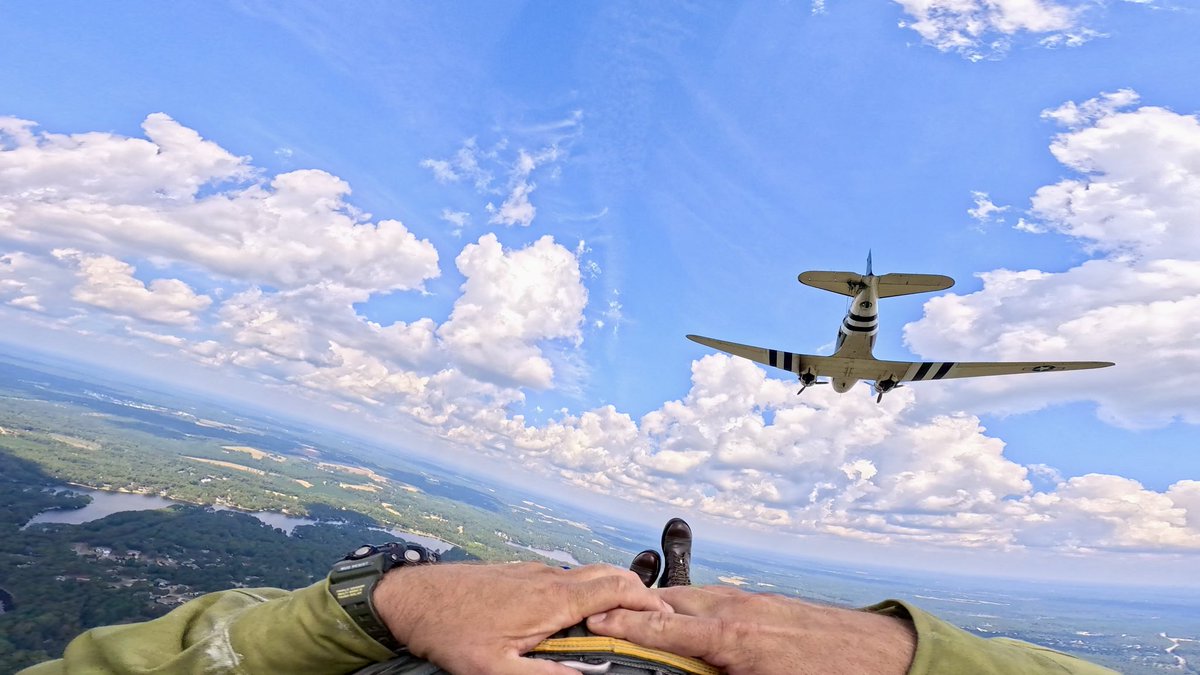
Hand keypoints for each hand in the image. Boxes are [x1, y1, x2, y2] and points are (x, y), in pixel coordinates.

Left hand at [373, 562, 672, 674]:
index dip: (647, 600)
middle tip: (653, 616)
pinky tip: (575, 613)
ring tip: (621, 617)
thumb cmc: (449, 630)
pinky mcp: (519, 573)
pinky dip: (584, 589)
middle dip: (638, 592)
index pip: (616, 588)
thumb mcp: (494, 669)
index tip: (664, 616)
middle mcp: (548, 578)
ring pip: (586, 574)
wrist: (411, 597)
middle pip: (609, 574)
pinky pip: (564, 577)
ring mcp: (534, 572)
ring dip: (611, 590)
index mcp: (552, 599)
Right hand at [587, 585, 915, 674]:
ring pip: (699, 598)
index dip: (625, 626)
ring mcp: (756, 602)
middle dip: (641, 608)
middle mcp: (740, 610)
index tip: (596, 623)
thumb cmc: (835, 674)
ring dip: (671, 609)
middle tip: (611, 619)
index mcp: (733, 637)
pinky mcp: (771, 605)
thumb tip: (683, 668)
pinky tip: (701, 628)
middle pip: (675, 601)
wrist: (892, 660)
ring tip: (649, 621)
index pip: (664, 627)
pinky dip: (701, 609)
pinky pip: (722, 600)